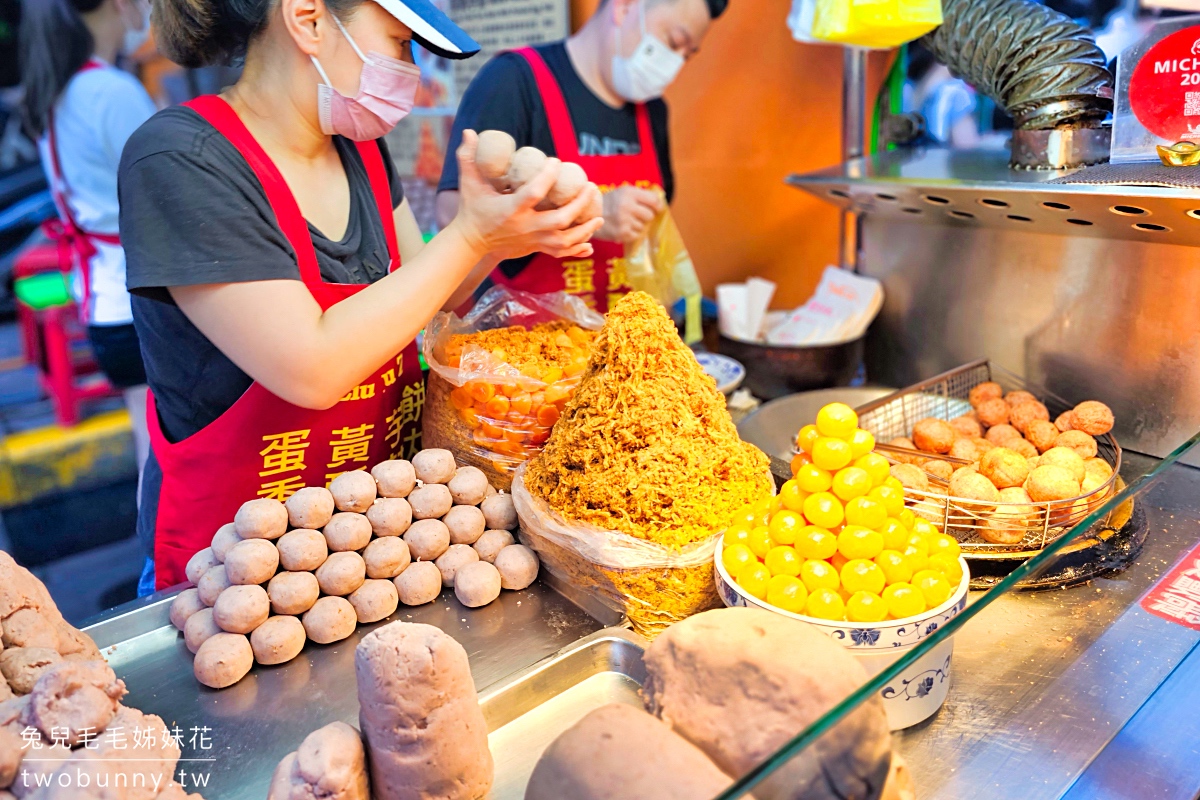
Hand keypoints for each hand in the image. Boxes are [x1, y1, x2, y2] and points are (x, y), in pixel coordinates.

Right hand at [449, 130, 604, 261]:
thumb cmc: (472, 209)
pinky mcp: (535, 248)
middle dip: (579, 204)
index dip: (548, 176)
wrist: (471, 242)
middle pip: (559, 219)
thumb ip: (468, 157)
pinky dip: (576, 250)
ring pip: (565, 240)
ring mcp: (532, 241)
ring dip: (585, 230)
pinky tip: (590, 244)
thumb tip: (468, 131)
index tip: (558, 161)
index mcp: (511, 209)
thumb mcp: (469, 183)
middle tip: (592, 187)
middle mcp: (525, 227)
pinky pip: (560, 253)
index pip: (534, 192)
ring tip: (599, 217)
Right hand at [597, 186, 662, 243]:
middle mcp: (627, 206)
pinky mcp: (621, 233)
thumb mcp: (623, 192)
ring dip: (637, 225)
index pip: (654, 200)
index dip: (658, 206)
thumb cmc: (610, 203)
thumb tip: (660, 202)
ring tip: (626, 221)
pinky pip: (637, 235)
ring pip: (643, 226)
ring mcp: (624, 221)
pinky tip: (623, 228)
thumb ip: (641, 195)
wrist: (589, 215)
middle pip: (650, 215)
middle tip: (637, 215)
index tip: (658, 209)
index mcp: (629, 193)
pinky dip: (632, 233)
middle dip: (646, 216)